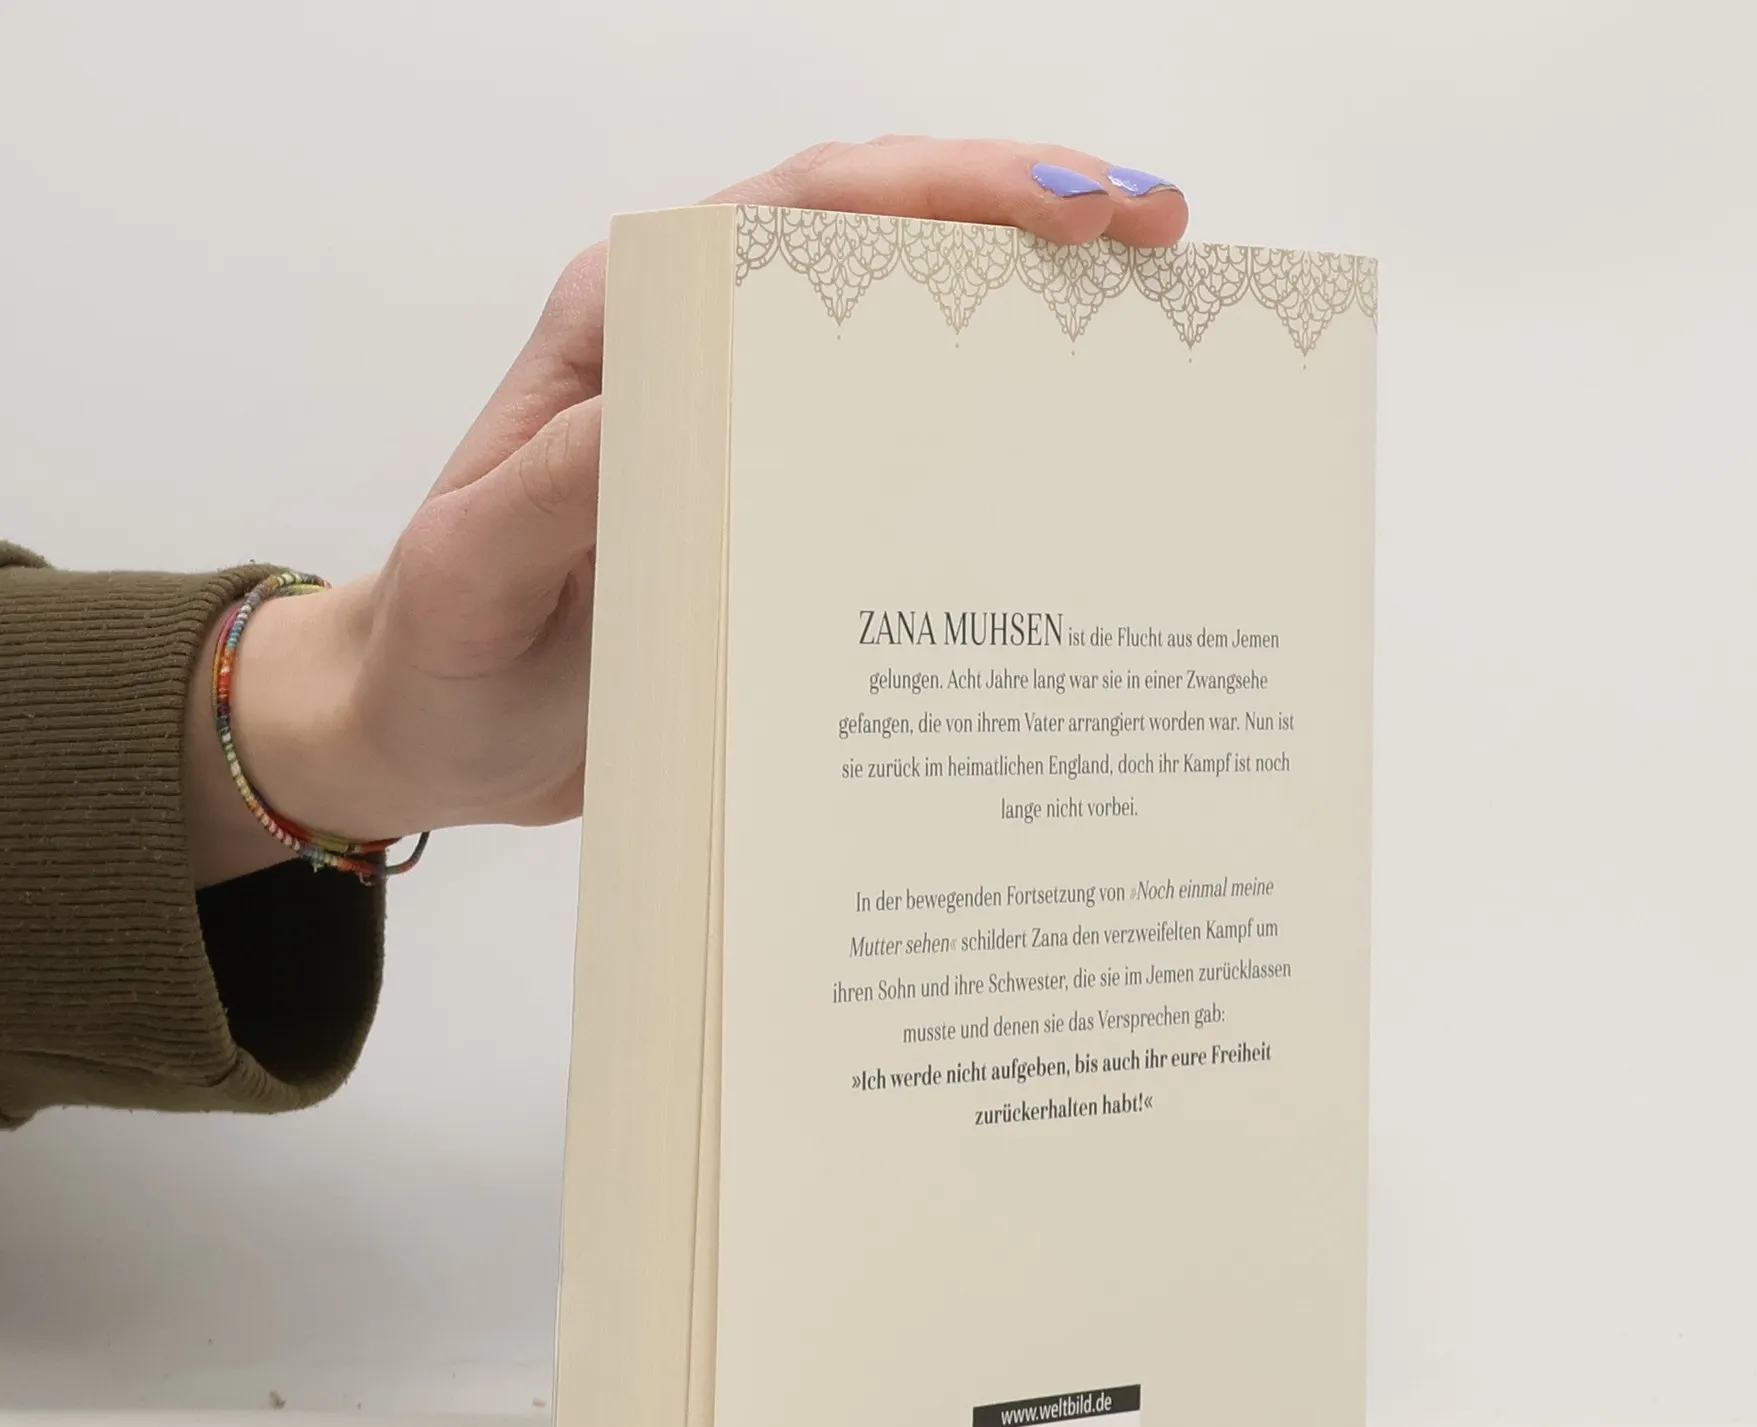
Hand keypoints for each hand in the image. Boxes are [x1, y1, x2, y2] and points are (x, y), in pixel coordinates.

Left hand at [186, 138, 1187, 886]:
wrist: (435, 732)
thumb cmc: (445, 648)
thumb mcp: (477, 571)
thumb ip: (560, 488)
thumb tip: (670, 409)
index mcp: (619, 335)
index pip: (788, 219)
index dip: (928, 193)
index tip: (1056, 201)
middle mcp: (690, 356)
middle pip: (868, 236)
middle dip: (1018, 210)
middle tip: (1151, 225)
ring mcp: (740, 426)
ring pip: (895, 324)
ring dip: (1017, 299)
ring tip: (1142, 298)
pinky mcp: (772, 504)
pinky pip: (890, 436)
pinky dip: (981, 415)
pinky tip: (1061, 428)